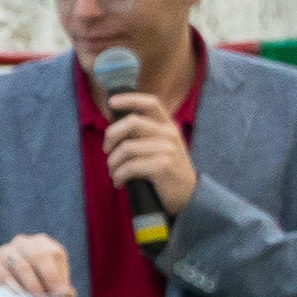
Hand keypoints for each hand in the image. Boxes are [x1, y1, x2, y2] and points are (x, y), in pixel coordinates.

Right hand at [0, 233, 74, 296]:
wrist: (1, 290)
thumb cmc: (31, 288)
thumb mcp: (49, 289)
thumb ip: (62, 292)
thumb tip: (69, 295)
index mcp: (43, 245)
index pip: (52, 255)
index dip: (57, 275)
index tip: (62, 294)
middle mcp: (24, 243)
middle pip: (38, 256)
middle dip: (44, 281)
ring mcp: (6, 250)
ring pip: (21, 266)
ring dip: (29, 289)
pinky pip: (2, 275)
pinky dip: (11, 289)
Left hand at [104, 94, 196, 216]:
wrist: (189, 196)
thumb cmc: (168, 174)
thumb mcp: (162, 148)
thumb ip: (145, 136)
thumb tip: (115, 130)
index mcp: (168, 126)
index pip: (150, 103)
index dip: (130, 99)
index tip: (111, 102)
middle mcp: (169, 134)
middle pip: (132, 122)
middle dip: (111, 135)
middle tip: (107, 151)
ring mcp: (166, 149)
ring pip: (126, 148)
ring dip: (113, 163)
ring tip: (114, 174)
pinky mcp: (161, 166)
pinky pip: (129, 167)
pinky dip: (118, 176)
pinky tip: (119, 183)